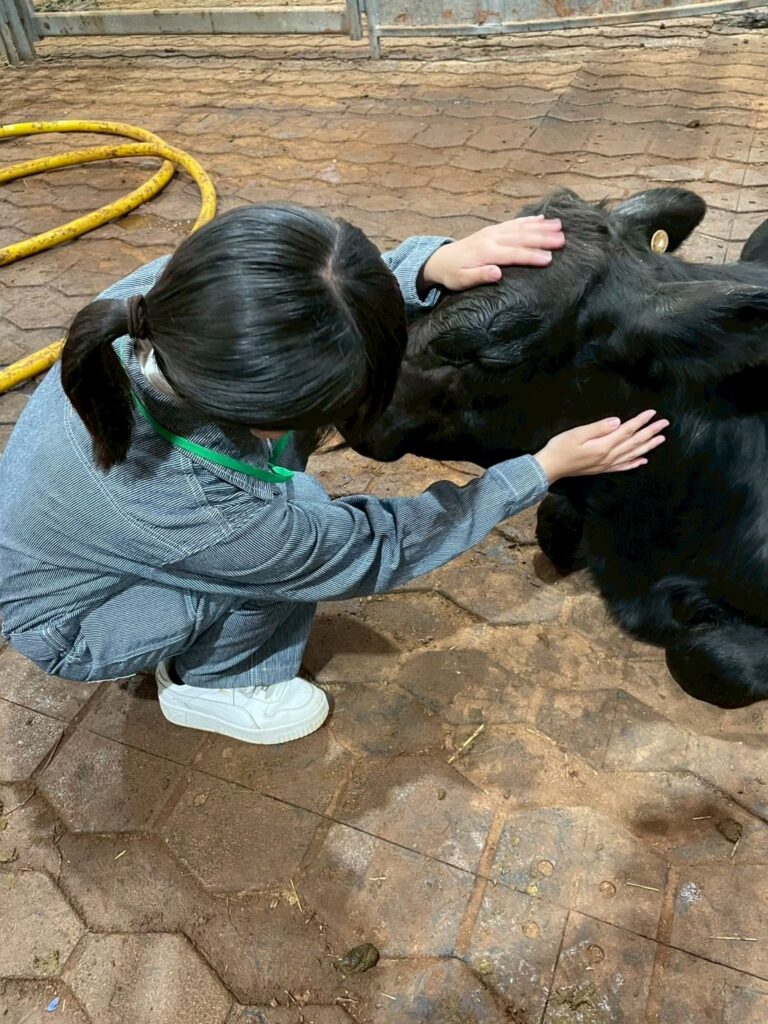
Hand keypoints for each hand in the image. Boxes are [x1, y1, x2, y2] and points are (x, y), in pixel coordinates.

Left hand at [420, 215, 565, 291]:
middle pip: (521, 237)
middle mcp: (492, 238)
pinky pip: (514, 223)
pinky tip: (542, 219)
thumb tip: (497, 273)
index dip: (531, 256)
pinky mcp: (494, 230)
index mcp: (486, 252)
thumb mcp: (462, 280)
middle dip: (542, 238)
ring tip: (560, 226)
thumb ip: (479, 276)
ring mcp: (494, 232)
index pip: (513, 254)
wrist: (441, 259)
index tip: (549, 259)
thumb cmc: (453, 274)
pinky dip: (529, 220)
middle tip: (563, 240)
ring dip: (540, 227)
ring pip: (520, 227)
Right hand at [534, 410, 667, 483]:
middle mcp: (608, 456)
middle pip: (634, 442)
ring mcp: (606, 464)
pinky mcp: (602, 469)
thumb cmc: (560, 448)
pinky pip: (623, 466)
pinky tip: (643, 460)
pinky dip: (635, 463)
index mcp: (603, 446)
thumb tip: (617, 421)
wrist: (550, 467)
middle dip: (650, 432)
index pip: (626, 431)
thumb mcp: (576, 434)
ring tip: (661, 439)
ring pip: (632, 454)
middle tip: (664, 424)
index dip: (640, 421)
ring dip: (648, 446)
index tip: (652, 413)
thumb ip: (598, 428)